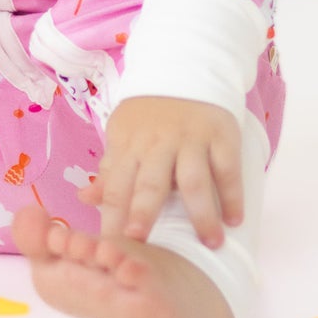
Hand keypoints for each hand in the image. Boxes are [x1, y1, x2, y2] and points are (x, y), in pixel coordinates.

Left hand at [78, 96, 242, 248]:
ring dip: (202, 213)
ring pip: (194, 179)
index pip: (116, 187)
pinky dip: (232, 194)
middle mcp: (159, 143)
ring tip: (211, 243)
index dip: (111, 218)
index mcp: (130, 146)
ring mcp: (191, 139)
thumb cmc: (149, 116)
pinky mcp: (221, 135)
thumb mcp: (123, 136)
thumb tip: (84, 200)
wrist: (185, 69)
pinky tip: (234, 219)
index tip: (109, 248)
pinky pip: (227, 168)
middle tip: (143, 244)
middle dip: (144, 212)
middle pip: (151, 182)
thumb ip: (109, 171)